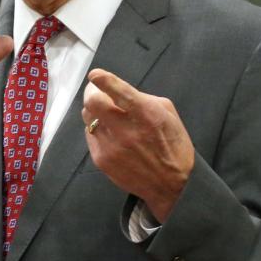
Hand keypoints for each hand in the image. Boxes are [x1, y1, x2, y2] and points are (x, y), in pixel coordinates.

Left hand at [82, 68, 193, 222]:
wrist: (170, 185)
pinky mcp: (101, 160)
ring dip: (94, 111)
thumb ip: (143, 99)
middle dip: (93, 93)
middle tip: (96, 92)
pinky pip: (90, 135)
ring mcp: (111, 147)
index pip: (119, 93)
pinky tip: (110, 134)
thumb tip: (117, 91)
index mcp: (147, 115)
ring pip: (88, 118)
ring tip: (107, 115)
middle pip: (93, 103)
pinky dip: (97, 130)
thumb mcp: (168, 114)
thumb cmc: (172, 145)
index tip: (95, 75)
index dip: (104, 81)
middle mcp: (127, 131)